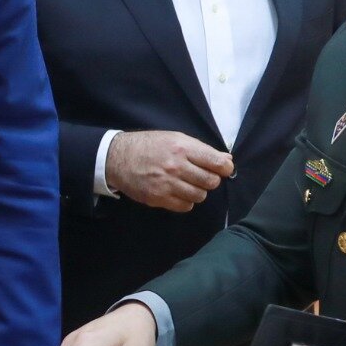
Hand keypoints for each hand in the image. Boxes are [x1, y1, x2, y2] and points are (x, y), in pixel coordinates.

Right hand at [107, 130, 234, 212]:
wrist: (118, 158)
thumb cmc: (149, 146)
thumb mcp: (175, 138)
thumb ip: (201, 150)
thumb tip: (227, 160)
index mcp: (182, 148)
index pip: (217, 163)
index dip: (226, 168)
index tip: (224, 169)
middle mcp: (176, 166)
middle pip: (211, 182)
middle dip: (211, 180)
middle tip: (202, 176)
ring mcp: (167, 184)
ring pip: (200, 196)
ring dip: (198, 191)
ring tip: (187, 184)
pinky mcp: (158, 198)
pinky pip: (185, 206)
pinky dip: (186, 201)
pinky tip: (178, 192)